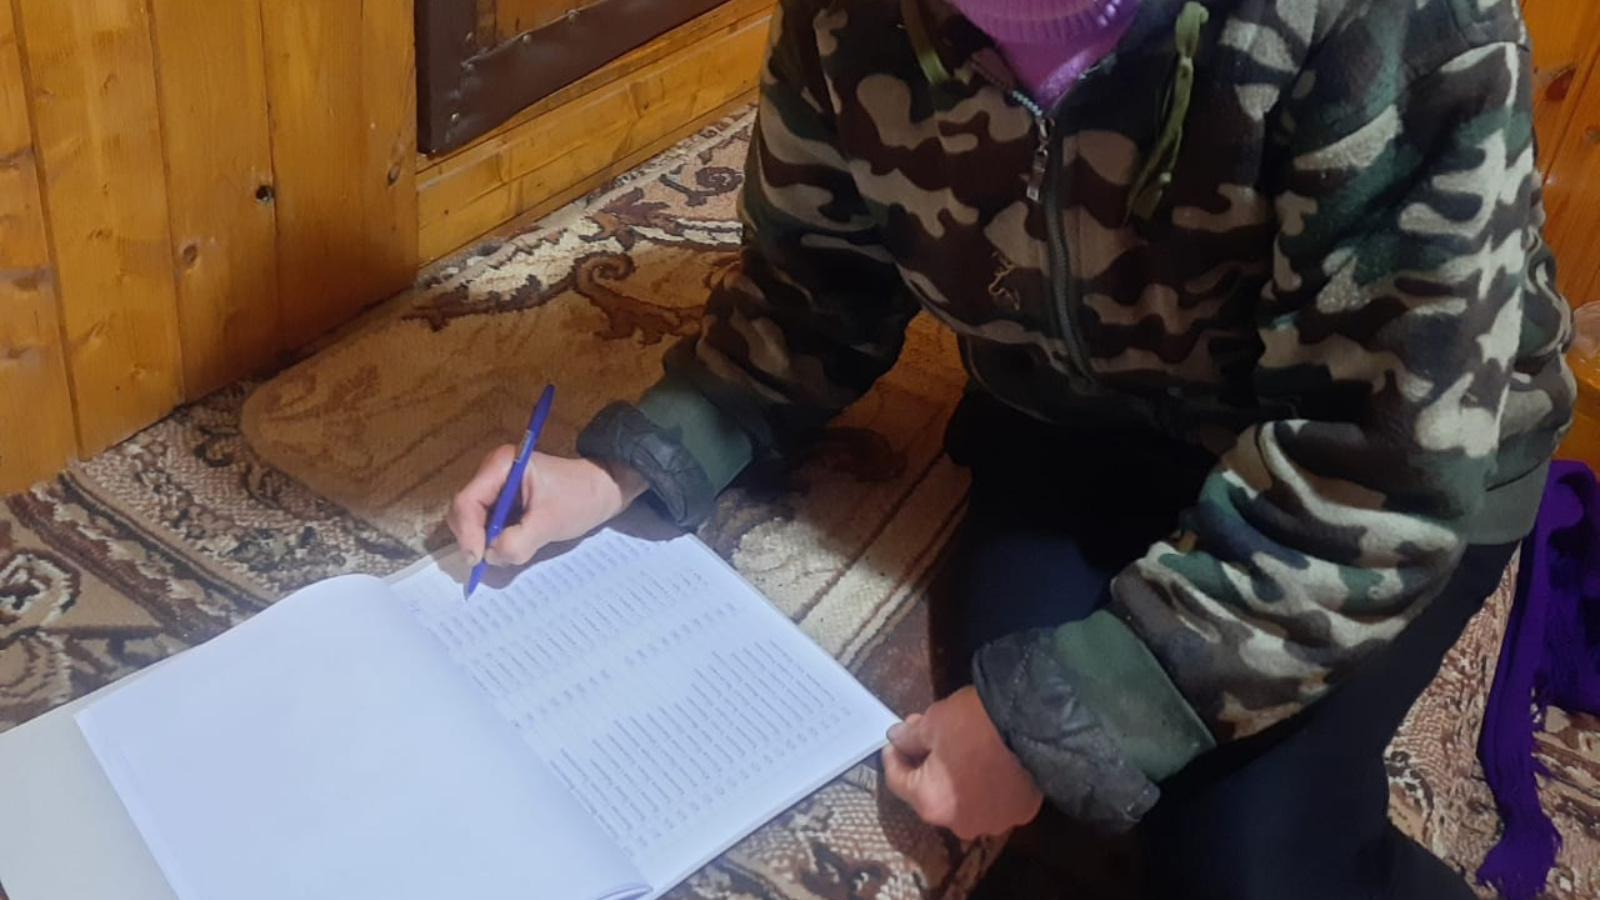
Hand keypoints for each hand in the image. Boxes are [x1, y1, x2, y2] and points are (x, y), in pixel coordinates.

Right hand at [447, 450, 648, 566]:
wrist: (602, 491)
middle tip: (491, 560)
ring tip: (506, 552)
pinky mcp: (502, 501)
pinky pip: (486, 524)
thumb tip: (490, 556)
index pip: (467, 501)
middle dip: (474, 538)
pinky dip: (492, 540)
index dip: (467, 532)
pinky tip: (509, 547)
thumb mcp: (549, 523)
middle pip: (464, 511)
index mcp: (501, 465)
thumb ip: (518, 542)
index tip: (478, 558)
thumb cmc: (580, 499)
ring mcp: (495, 487)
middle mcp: (492, 472)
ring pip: (472, 521)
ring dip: (484, 541)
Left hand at [882, 686, 1043, 840]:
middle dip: (926, 763)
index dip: (893, 756)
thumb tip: (897, 740)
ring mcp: (994, 821)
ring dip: (956, 776)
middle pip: (931, 792)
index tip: (896, 738)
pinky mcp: (1021, 812)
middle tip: (928, 733)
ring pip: (964, 799)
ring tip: (962, 747)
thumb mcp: (933, 723)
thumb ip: (910, 737)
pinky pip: (994, 799)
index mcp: (931, 803)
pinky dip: (986, 783)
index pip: (897, 781)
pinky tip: (990, 760)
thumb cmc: (975, 725)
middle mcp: (959, 823)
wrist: (1035, 726)